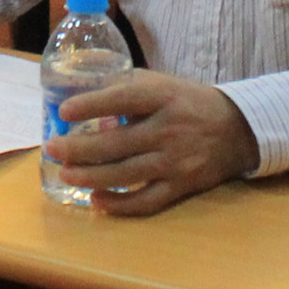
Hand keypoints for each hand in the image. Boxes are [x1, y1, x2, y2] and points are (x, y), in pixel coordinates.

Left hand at [49, 72, 260, 216]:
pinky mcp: (181, 186)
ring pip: (126, 174)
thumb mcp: (161, 83)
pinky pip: (146, 201)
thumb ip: (126, 87)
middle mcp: (169, 129)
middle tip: (52, 148)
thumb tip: (83, 96)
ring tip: (65, 174)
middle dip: (79, 148)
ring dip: (91, 176)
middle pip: (118, 142)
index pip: (124, 99)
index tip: (64, 111)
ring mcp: (175, 161)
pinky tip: (96, 199)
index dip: (92, 104)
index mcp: (162, 97)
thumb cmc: (187, 102)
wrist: (235, 129)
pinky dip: (119, 204)